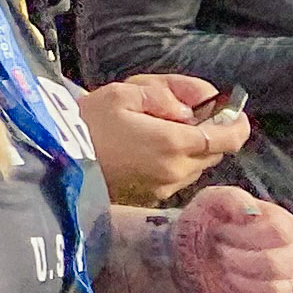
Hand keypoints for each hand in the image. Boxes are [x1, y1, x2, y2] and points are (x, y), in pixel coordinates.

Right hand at [88, 75, 254, 204]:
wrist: (57, 163)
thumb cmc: (86, 124)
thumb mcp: (120, 93)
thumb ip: (163, 94)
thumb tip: (191, 108)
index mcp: (174, 142)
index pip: (228, 138)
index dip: (236, 123)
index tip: (232, 112)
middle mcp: (178, 170)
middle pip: (215, 152)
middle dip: (209, 133)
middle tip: (185, 116)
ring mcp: (167, 187)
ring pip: (197, 165)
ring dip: (191, 149)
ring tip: (161, 132)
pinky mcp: (154, 198)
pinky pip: (178, 177)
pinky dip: (175, 162)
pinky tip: (149, 152)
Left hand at [178, 184, 292, 292]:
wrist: (193, 252)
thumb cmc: (209, 222)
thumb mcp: (212, 200)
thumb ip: (232, 198)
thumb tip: (251, 211)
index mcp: (285, 225)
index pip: (280, 232)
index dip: (245, 234)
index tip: (222, 230)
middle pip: (278, 265)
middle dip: (237, 258)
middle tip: (219, 250)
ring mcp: (288, 285)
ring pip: (276, 291)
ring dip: (238, 279)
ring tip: (224, 267)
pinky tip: (230, 287)